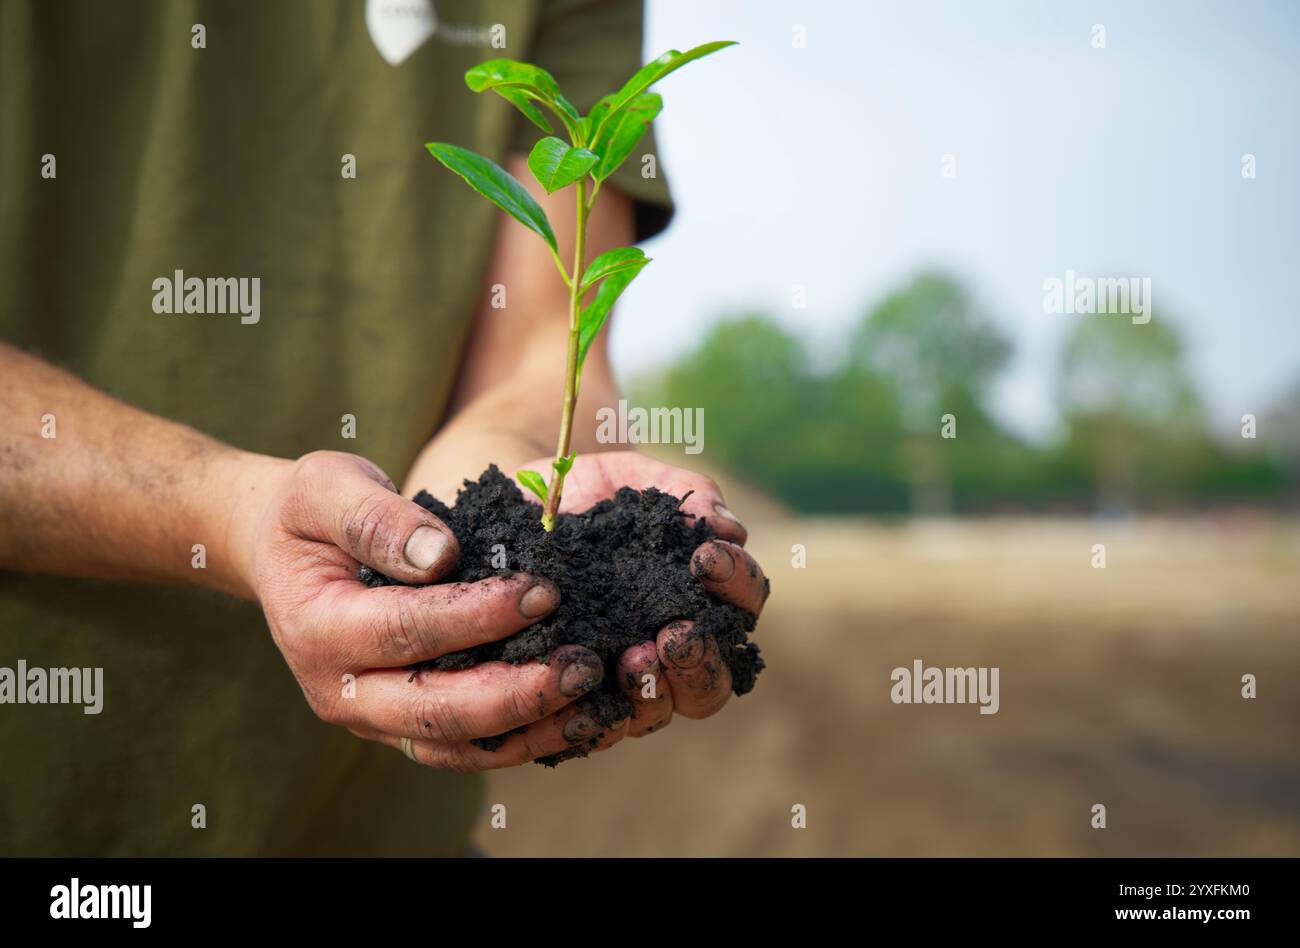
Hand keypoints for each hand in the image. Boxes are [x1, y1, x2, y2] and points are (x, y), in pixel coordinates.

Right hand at [228, 450, 627, 770]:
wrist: (283, 550)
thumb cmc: (310, 512)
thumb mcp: (326, 488)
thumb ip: (377, 518)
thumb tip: (439, 556)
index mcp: (317, 630)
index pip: (408, 632)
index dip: (479, 616)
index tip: (542, 590)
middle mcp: (339, 691)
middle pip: (435, 711)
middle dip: (516, 692)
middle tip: (583, 663)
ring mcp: (371, 718)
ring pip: (456, 745)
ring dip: (528, 730)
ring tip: (591, 698)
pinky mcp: (401, 725)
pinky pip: (465, 748)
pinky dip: (520, 740)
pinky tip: (573, 716)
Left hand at [520, 450, 768, 737]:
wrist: (513, 507)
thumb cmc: (583, 493)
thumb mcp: (632, 478)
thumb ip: (683, 493)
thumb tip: (727, 526)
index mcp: (698, 596)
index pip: (742, 605)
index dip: (738, 584)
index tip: (705, 557)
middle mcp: (671, 646)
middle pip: (715, 681)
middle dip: (703, 659)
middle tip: (676, 631)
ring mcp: (626, 679)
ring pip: (662, 711)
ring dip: (657, 690)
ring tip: (633, 657)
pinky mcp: (577, 699)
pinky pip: (599, 727)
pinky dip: (599, 715)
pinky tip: (584, 685)